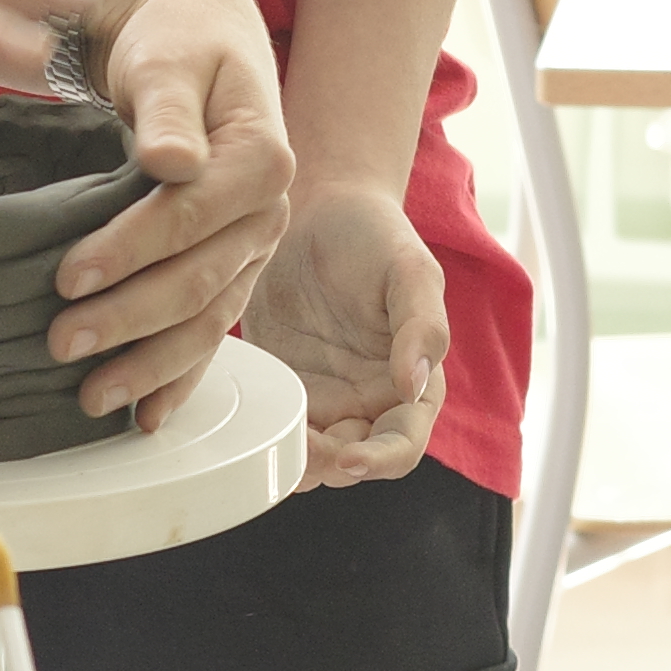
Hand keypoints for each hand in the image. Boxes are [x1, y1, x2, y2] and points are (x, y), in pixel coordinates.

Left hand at [43, 0, 296, 425]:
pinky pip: (210, 328)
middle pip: (198, 279)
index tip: (67, 277)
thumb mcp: (168, 57)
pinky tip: (147, 416)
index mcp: (264, 158)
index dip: (130, 251)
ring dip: (150, 365)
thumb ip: (168, 109)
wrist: (194, 38)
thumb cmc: (175, 42)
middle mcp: (269, 212)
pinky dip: (180, 375)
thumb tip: (172, 161)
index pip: (192, 217)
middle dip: (128, 320)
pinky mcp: (229, 266)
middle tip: (61, 344)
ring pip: (206, 318)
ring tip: (91, 397)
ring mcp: (252, 246)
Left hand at [250, 185, 448, 485]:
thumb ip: (424, 326)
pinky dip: (260, 431)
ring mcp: (320, 398)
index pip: (403, 446)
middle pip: (350, 464)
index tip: (350, 457)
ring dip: (290, 457)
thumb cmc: (376, 236)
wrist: (319, 207)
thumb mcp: (411, 270)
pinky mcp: (278, 385)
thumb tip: (414, 385)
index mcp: (412, 386)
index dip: (381, 462)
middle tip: (297, 439)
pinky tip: (246, 414)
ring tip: (271, 432)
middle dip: (326, 464)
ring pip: (306, 456)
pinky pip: (269, 425)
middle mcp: (366, 403)